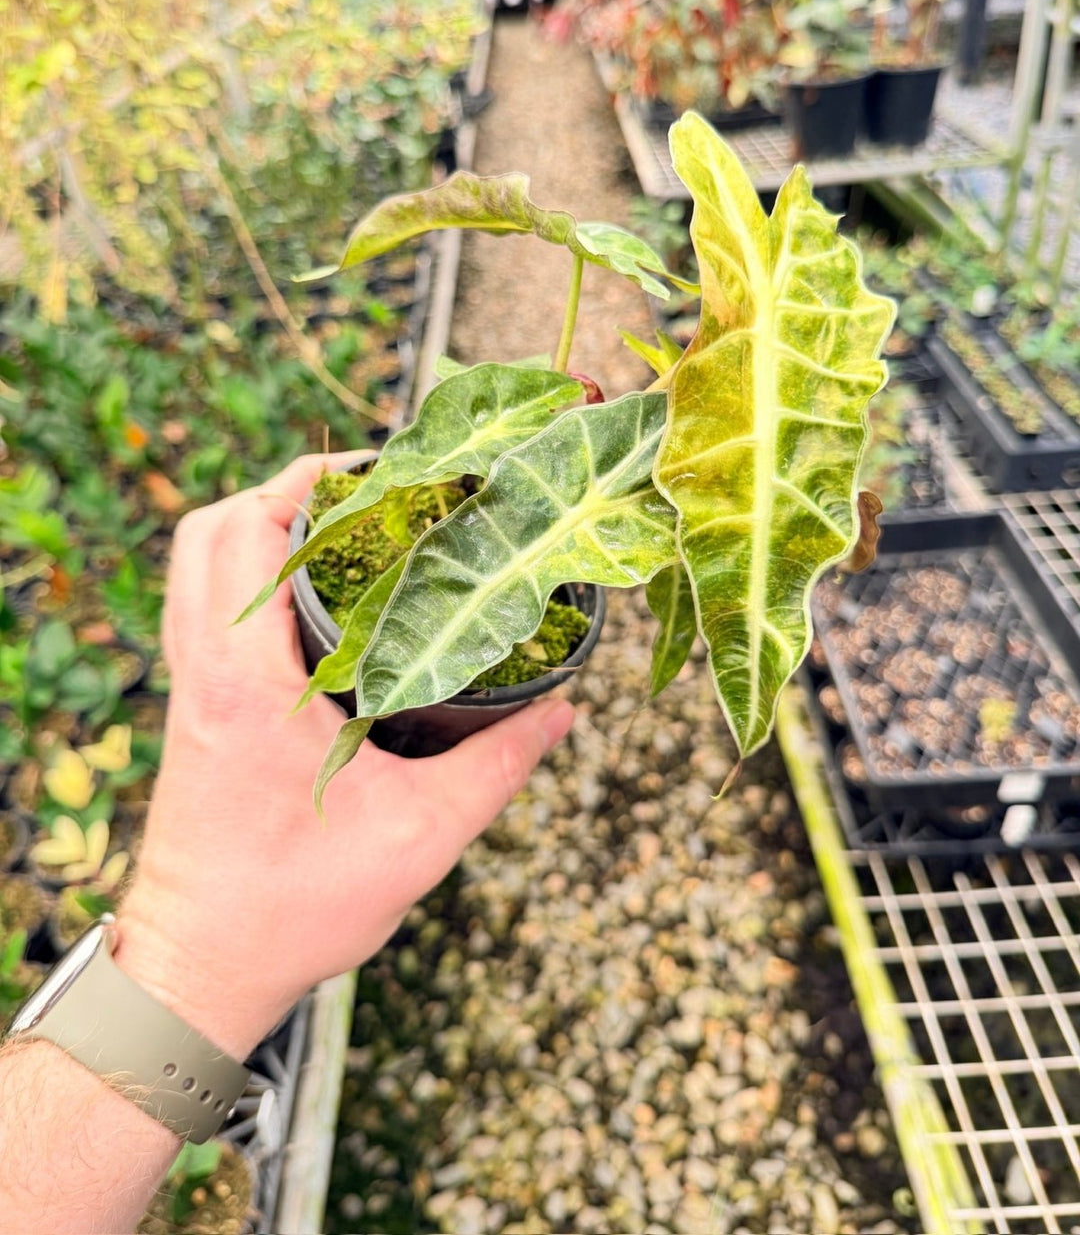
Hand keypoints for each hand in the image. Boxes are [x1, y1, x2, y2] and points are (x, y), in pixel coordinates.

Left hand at [115, 454, 573, 1057]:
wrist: (198, 968)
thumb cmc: (291, 911)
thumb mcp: (420, 838)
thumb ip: (497, 768)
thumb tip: (564, 712)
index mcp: (246, 683)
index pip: (250, 536)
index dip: (308, 483)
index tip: (380, 472)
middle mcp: (204, 670)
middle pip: (211, 528)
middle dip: (285, 489)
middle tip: (369, 493)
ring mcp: (188, 686)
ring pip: (197, 561)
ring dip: (260, 526)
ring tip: (347, 531)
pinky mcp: (192, 707)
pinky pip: (202, 604)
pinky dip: (247, 572)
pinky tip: (319, 601)